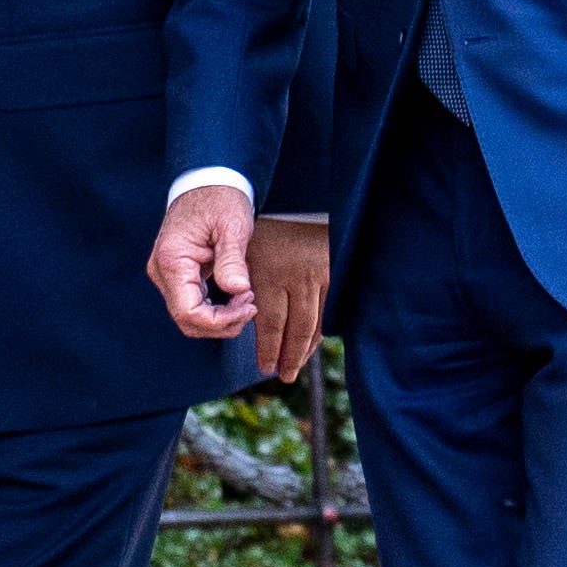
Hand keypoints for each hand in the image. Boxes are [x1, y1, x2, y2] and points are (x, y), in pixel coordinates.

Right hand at [152, 178, 256, 340]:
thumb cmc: (220, 198)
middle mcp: (162, 271)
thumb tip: (238, 290)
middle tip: (250, 303)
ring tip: (245, 298)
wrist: (207, 180)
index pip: (189, 313)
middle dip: (222, 323)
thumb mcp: (232, 226)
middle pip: (187, 321)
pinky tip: (234, 296)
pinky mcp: (176, 274)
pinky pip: (192, 304)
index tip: (248, 304)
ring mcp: (166, 274)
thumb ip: (232, 260)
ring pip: (189, 317)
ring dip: (220, 318)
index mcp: (172, 260)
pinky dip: (215, 309)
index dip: (221, 321)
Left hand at [249, 215, 331, 387]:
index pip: (270, 323)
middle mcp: (296, 276)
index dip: (268, 349)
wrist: (291, 191)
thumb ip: (234, 274)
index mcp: (269, 271)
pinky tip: (312, 340)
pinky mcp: (331, 269)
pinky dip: (320, 329)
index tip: (264, 366)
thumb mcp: (236, 241)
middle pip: (295, 329)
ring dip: (305, 348)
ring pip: (314, 323)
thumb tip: (237, 305)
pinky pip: (328, 309)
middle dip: (288, 357)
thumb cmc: (256, 217)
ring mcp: (317, 274)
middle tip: (282, 375)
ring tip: (296, 366)